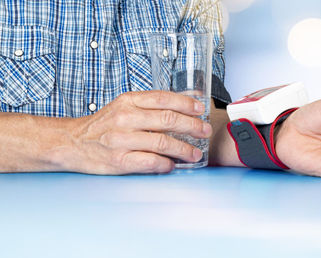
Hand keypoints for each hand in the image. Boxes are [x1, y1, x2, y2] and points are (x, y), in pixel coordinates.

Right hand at [63, 91, 211, 174]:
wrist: (71, 143)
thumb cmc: (104, 125)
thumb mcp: (125, 106)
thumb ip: (153, 104)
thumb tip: (190, 98)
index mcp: (128, 101)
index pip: (164, 98)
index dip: (186, 103)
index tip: (201, 110)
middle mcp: (125, 118)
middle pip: (168, 120)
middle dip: (192, 126)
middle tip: (205, 131)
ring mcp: (121, 140)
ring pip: (162, 142)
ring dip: (184, 149)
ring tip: (195, 153)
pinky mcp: (119, 161)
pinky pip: (150, 162)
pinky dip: (166, 164)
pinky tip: (172, 165)